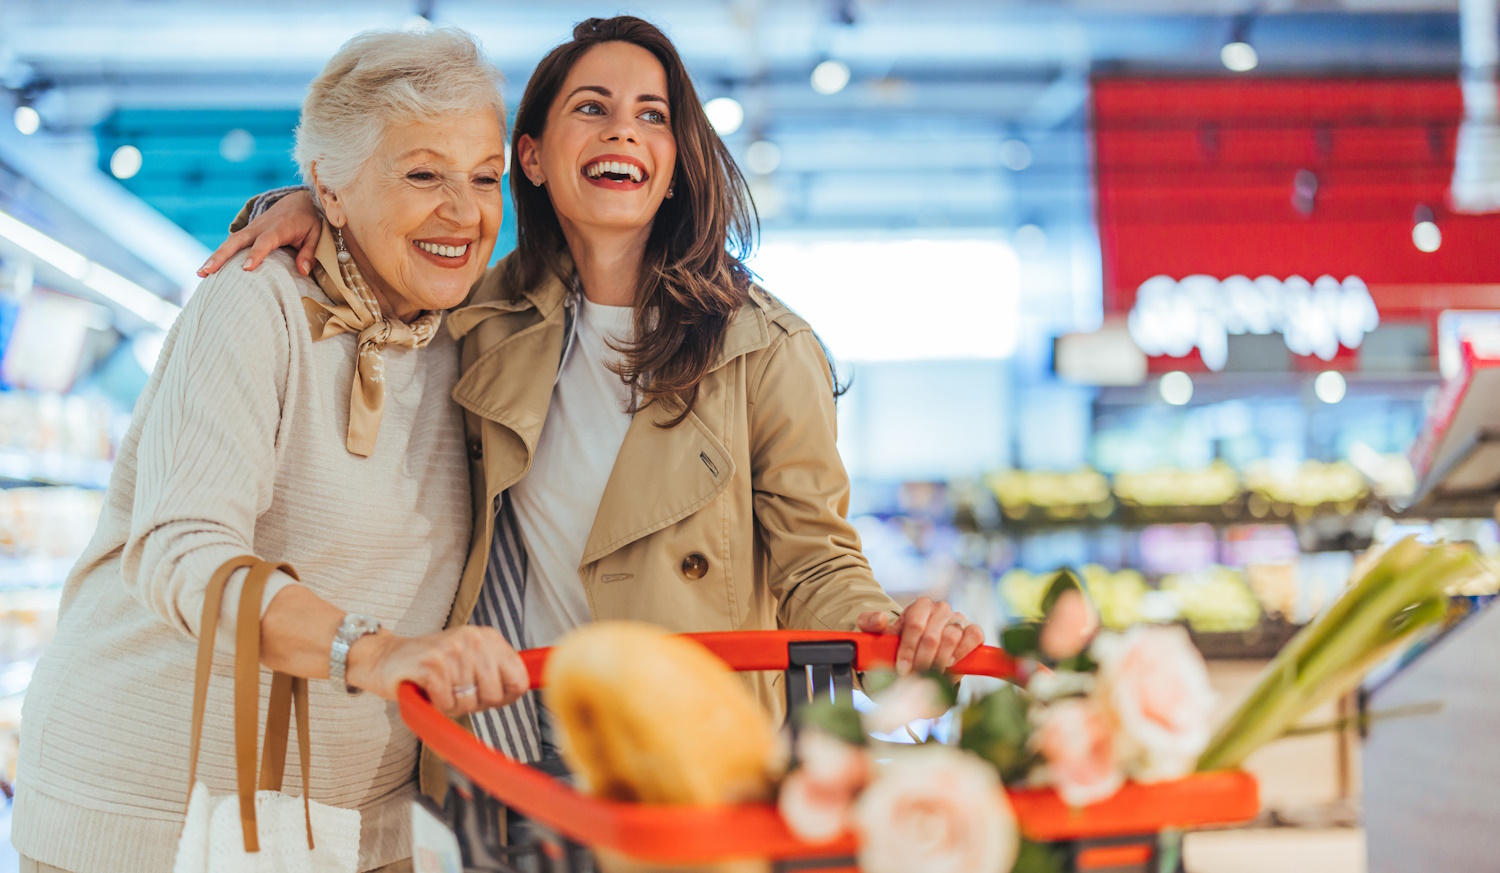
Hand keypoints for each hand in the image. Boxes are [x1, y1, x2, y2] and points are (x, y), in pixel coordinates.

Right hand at [198, 190, 320, 277]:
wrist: (298, 200)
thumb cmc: (308, 220)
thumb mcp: (315, 234)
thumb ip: (308, 252)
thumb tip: (302, 271)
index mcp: (279, 228)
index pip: (265, 241)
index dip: (256, 253)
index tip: (247, 268)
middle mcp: (261, 227)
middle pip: (238, 240)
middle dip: (222, 255)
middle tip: (208, 271)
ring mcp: (252, 228)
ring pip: (231, 241)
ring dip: (215, 256)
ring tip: (201, 273)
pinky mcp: (248, 232)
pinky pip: (232, 243)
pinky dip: (220, 254)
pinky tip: (208, 269)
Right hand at [344, 625, 529, 717]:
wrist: (386, 658)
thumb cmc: (431, 666)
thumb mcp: (470, 661)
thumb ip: (497, 673)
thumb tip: (523, 689)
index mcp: (488, 638)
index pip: (519, 679)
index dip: (504, 697)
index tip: (485, 695)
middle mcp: (473, 640)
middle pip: (494, 695)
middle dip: (474, 703)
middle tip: (454, 690)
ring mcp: (452, 651)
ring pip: (468, 703)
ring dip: (451, 705)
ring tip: (439, 688)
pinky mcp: (431, 666)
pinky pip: (447, 704)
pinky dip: (436, 705)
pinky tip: (427, 690)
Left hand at [858, 597, 985, 675]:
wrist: (920, 655)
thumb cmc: (900, 643)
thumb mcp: (881, 635)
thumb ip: (870, 624)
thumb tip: (881, 618)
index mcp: (920, 606)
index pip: (915, 625)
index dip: (908, 649)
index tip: (902, 669)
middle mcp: (941, 609)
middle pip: (932, 635)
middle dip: (921, 660)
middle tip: (915, 677)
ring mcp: (958, 619)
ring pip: (951, 637)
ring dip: (939, 661)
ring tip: (929, 674)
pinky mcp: (973, 631)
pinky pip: (974, 636)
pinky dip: (963, 651)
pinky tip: (950, 663)